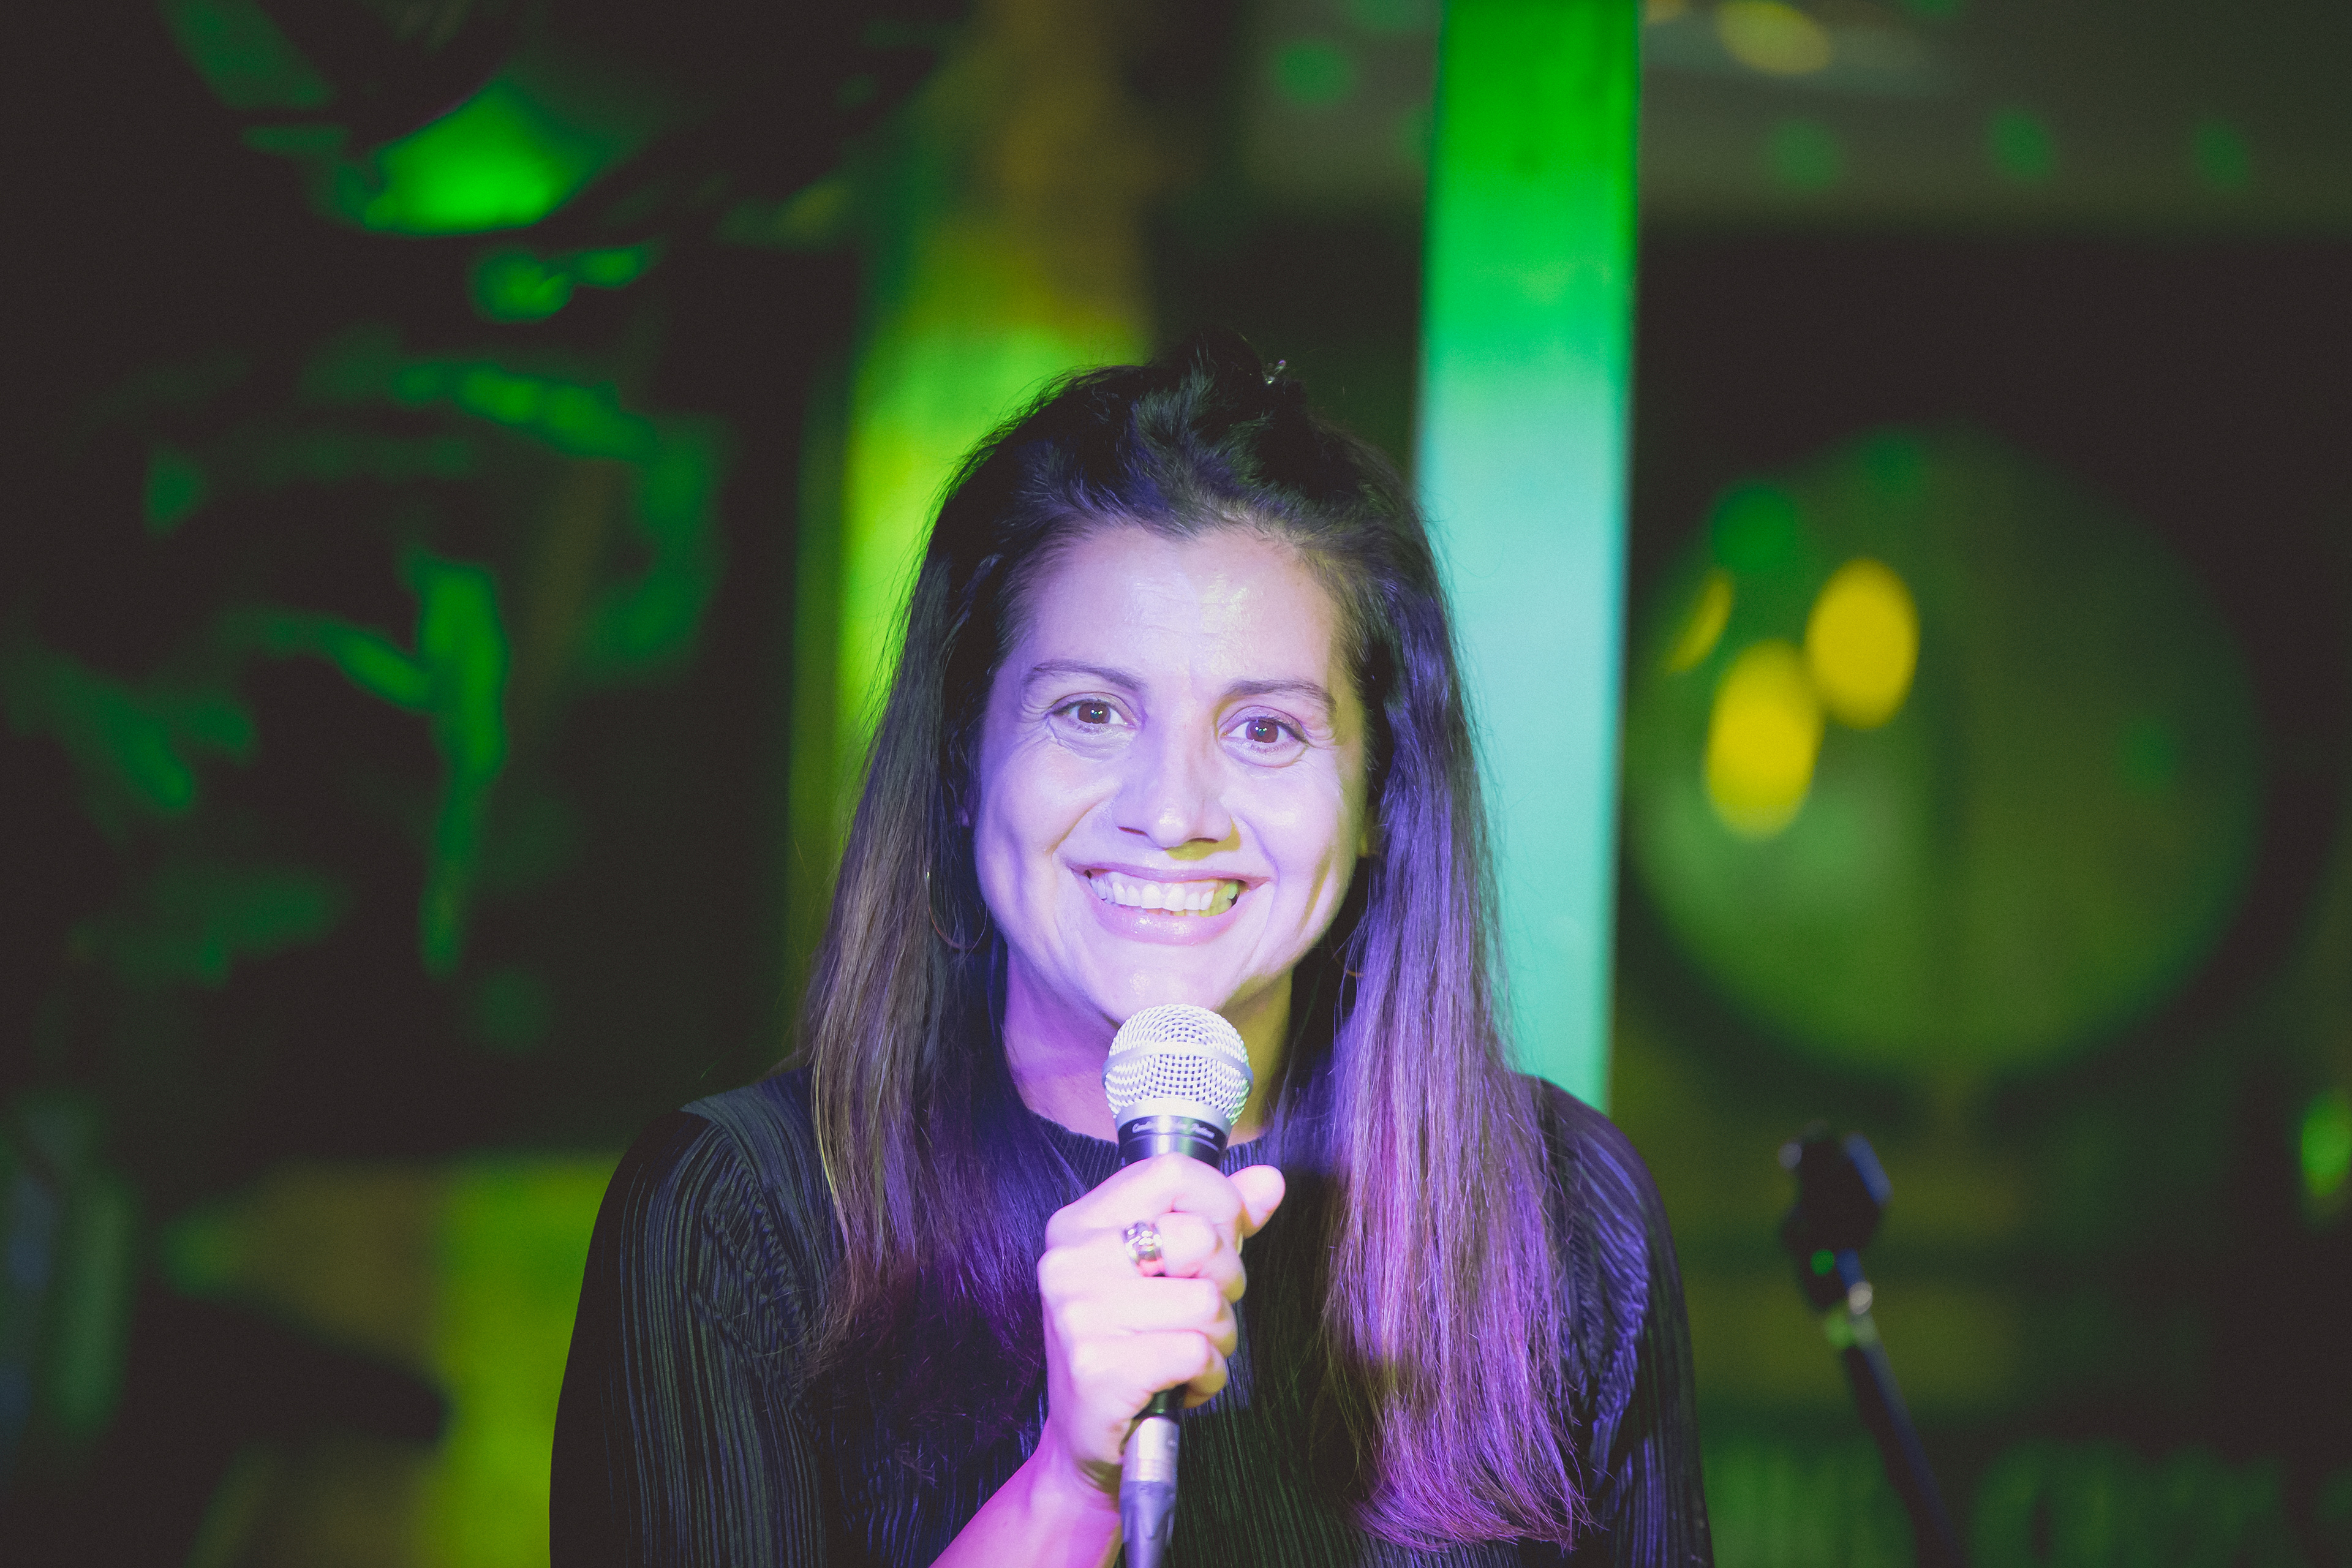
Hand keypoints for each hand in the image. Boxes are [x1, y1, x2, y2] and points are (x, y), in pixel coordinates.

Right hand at [1033, 1155, 1285, 1496]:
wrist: (1085, 1437)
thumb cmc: (1129, 1344)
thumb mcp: (1165, 1271)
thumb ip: (1217, 1220)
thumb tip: (1269, 1181)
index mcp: (1080, 1224)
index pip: (1170, 1172)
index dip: (1220, 1203)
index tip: (1225, 1239)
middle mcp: (1070, 1261)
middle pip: (1199, 1238)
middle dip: (1227, 1280)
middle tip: (1203, 1310)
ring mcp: (1080, 1314)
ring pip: (1206, 1301)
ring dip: (1221, 1336)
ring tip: (1190, 1351)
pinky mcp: (1099, 1367)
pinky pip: (1197, 1352)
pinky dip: (1209, 1375)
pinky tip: (1183, 1383)